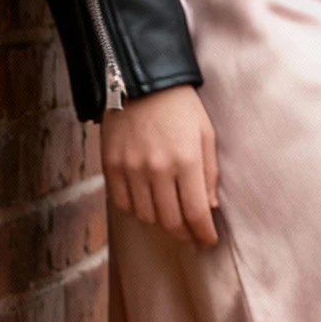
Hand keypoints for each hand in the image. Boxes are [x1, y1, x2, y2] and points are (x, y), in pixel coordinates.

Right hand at [101, 84, 219, 245]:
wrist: (139, 81)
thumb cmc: (179, 106)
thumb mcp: (205, 133)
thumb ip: (209, 172)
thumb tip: (209, 206)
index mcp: (186, 160)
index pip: (196, 212)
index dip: (203, 233)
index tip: (209, 240)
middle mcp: (157, 169)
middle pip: (170, 221)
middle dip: (184, 233)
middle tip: (191, 233)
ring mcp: (131, 169)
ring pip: (146, 216)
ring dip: (161, 222)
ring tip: (170, 216)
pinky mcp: (111, 167)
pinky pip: (123, 203)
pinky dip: (136, 209)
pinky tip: (147, 203)